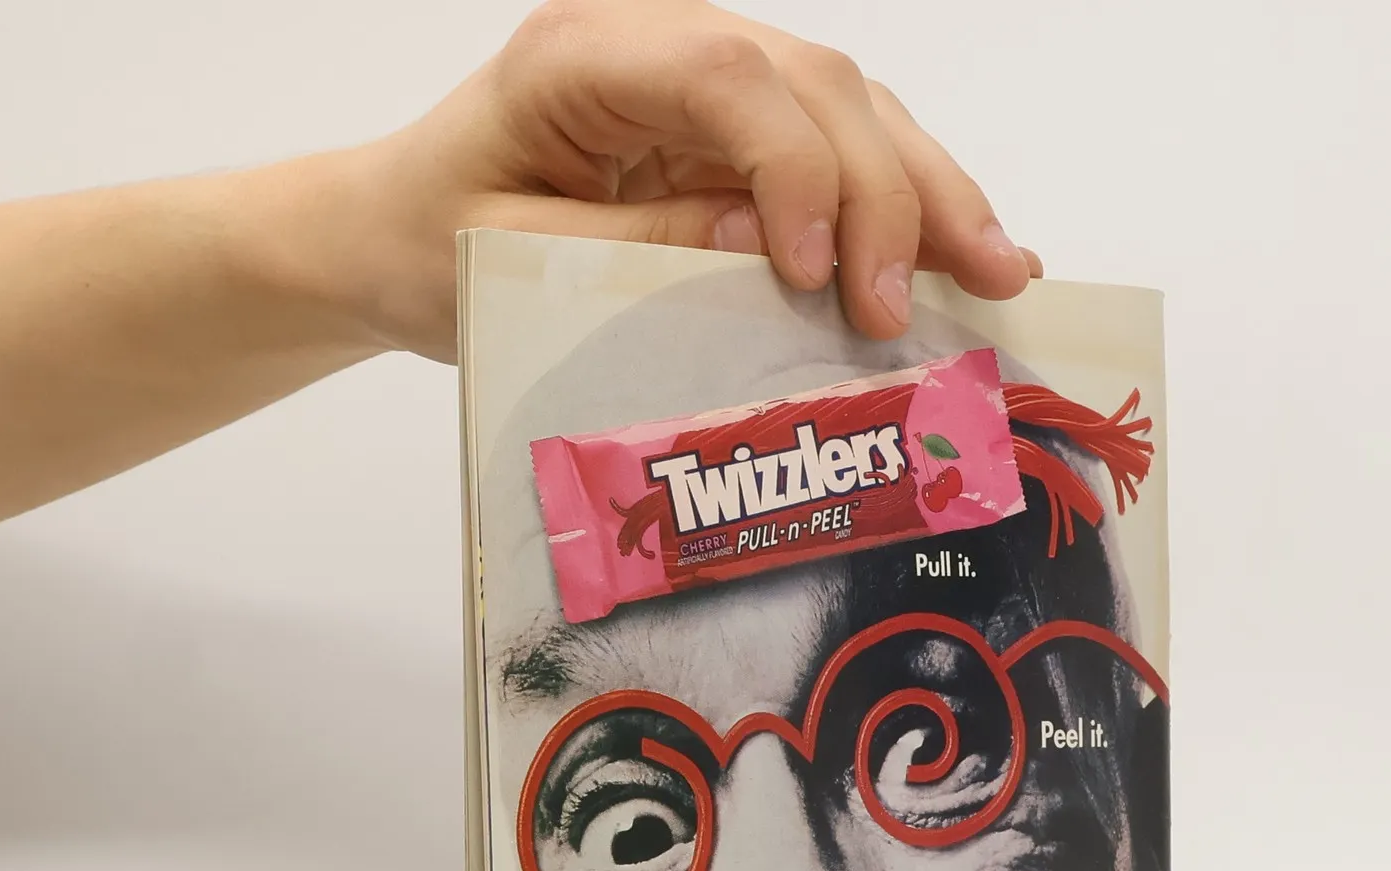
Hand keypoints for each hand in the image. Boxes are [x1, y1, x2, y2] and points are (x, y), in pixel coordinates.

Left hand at [337, 0, 1038, 358]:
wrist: (393, 237)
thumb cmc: (430, 249)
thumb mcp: (513, 266)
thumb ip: (635, 254)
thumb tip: (762, 252)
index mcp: (585, 58)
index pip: (729, 77)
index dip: (796, 169)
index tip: (816, 275)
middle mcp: (662, 49)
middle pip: (816, 85)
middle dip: (890, 193)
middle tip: (924, 302)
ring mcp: (708, 87)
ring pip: (852, 110)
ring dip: (930, 194)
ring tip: (997, 275)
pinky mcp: (736, 140)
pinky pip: (842, 155)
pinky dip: (907, 207)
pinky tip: (966, 255)